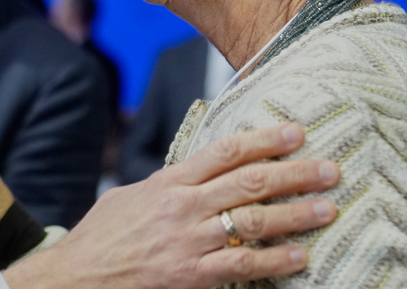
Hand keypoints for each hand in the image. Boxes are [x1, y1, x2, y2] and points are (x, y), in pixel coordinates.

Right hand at [3, 124, 339, 288]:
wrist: (77, 277)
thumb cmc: (103, 236)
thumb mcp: (131, 196)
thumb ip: (168, 185)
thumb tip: (197, 173)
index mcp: (169, 182)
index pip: (224, 151)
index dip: (264, 139)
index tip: (295, 132)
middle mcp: (183, 207)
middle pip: (249, 181)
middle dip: (294, 172)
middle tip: (329, 167)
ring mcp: (189, 242)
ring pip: (252, 221)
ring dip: (295, 214)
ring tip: (327, 208)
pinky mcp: (191, 276)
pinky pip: (242, 266)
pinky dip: (274, 260)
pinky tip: (300, 256)